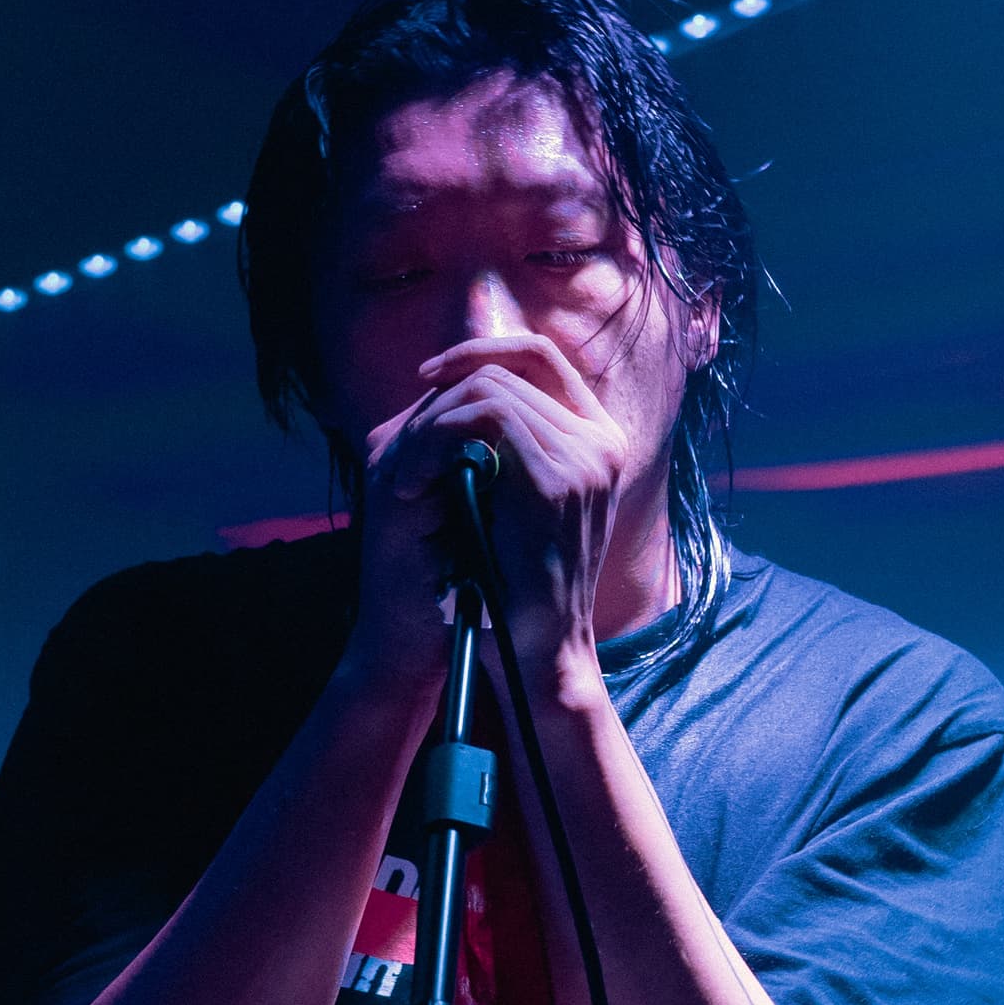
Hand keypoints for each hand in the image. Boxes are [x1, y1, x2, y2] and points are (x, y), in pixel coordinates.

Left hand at [346, 331, 629, 700]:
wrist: (535, 652)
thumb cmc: (514, 583)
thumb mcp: (511, 498)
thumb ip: (501, 443)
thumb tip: (449, 387)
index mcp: (600, 441)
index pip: (543, 357)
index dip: (482, 352)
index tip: (429, 377)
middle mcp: (602, 443)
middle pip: (510, 369)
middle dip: (443, 395)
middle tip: (401, 445)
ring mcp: (585, 458)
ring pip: (489, 391)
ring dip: (428, 427)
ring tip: (401, 477)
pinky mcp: (554, 481)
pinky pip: (481, 419)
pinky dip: (432, 441)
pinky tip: (409, 485)